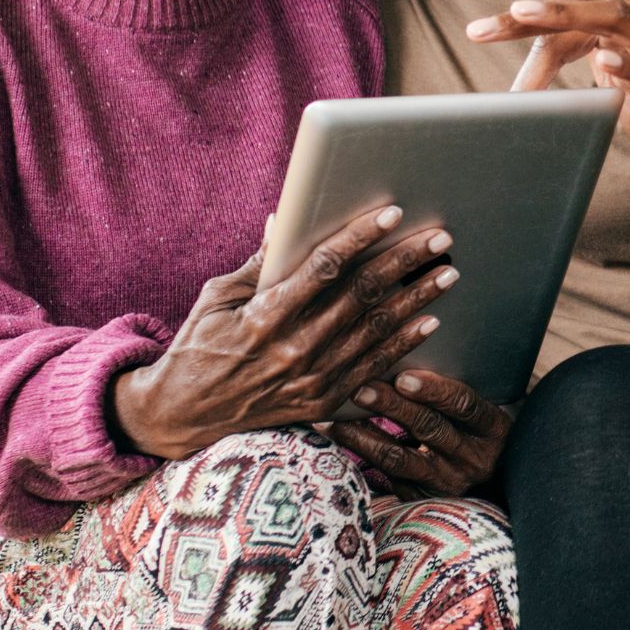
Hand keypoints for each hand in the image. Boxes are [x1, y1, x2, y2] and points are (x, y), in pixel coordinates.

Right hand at [110, 205, 460, 459]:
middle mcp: (293, 350)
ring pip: (376, 333)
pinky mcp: (320, 404)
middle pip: (363, 298)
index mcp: (265, 316)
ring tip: (447, 273)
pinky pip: (372, 369)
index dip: (361, 237)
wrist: (182, 416)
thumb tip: (288, 219)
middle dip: (405, 264)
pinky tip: (429, 321)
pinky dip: (403, 345)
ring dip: (417, 301)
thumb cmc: (197, 346)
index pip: (324, 267)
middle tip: (440, 238)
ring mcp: (311, 381)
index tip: (393, 213)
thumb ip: (259, 262)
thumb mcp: (217, 297)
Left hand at [328, 371, 510, 498]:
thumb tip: (399, 357)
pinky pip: (390, 480)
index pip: (464, 405)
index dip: (434, 390)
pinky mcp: (426, 500)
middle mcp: (474, 460)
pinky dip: (363, 459)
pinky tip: (343, 442)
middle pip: (430, 429)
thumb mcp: (476, 407)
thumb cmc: (475, 426)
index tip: (403, 375)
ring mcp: (450, 484)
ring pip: (403, 460)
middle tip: (360, 389)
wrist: (491, 475)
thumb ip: (448, 389)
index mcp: (492, 429)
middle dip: (391, 407)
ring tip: (338, 419)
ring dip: (366, 437)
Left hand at [467, 0, 629, 187]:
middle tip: (485, 24)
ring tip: (529, 16)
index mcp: (625, 23)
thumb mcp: (614, 73)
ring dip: (571, 17)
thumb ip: (581, 40)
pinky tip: (603, 60)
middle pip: (583, 7)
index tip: (475, 32)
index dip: (520, 25)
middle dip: (531, 15)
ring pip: (617, 21)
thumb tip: (545, 5)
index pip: (566, 13)